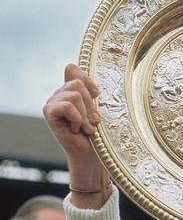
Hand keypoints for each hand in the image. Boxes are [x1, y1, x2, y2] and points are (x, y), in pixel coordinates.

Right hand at [43, 64, 110, 207]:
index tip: (97, 96)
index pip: (74, 70)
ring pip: (74, 95)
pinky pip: (68, 105)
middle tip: (93, 122)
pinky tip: (76, 129)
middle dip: (90, 105)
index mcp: (69, 90)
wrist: (91, 155)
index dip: (89, 82)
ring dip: (85, 114)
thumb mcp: (96, 107)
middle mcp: (58, 94)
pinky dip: (77, 118)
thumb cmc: (97, 133)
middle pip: (77, 83)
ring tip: (86, 128)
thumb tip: (69, 65)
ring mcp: (52, 103)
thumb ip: (86, 88)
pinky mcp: (49, 112)